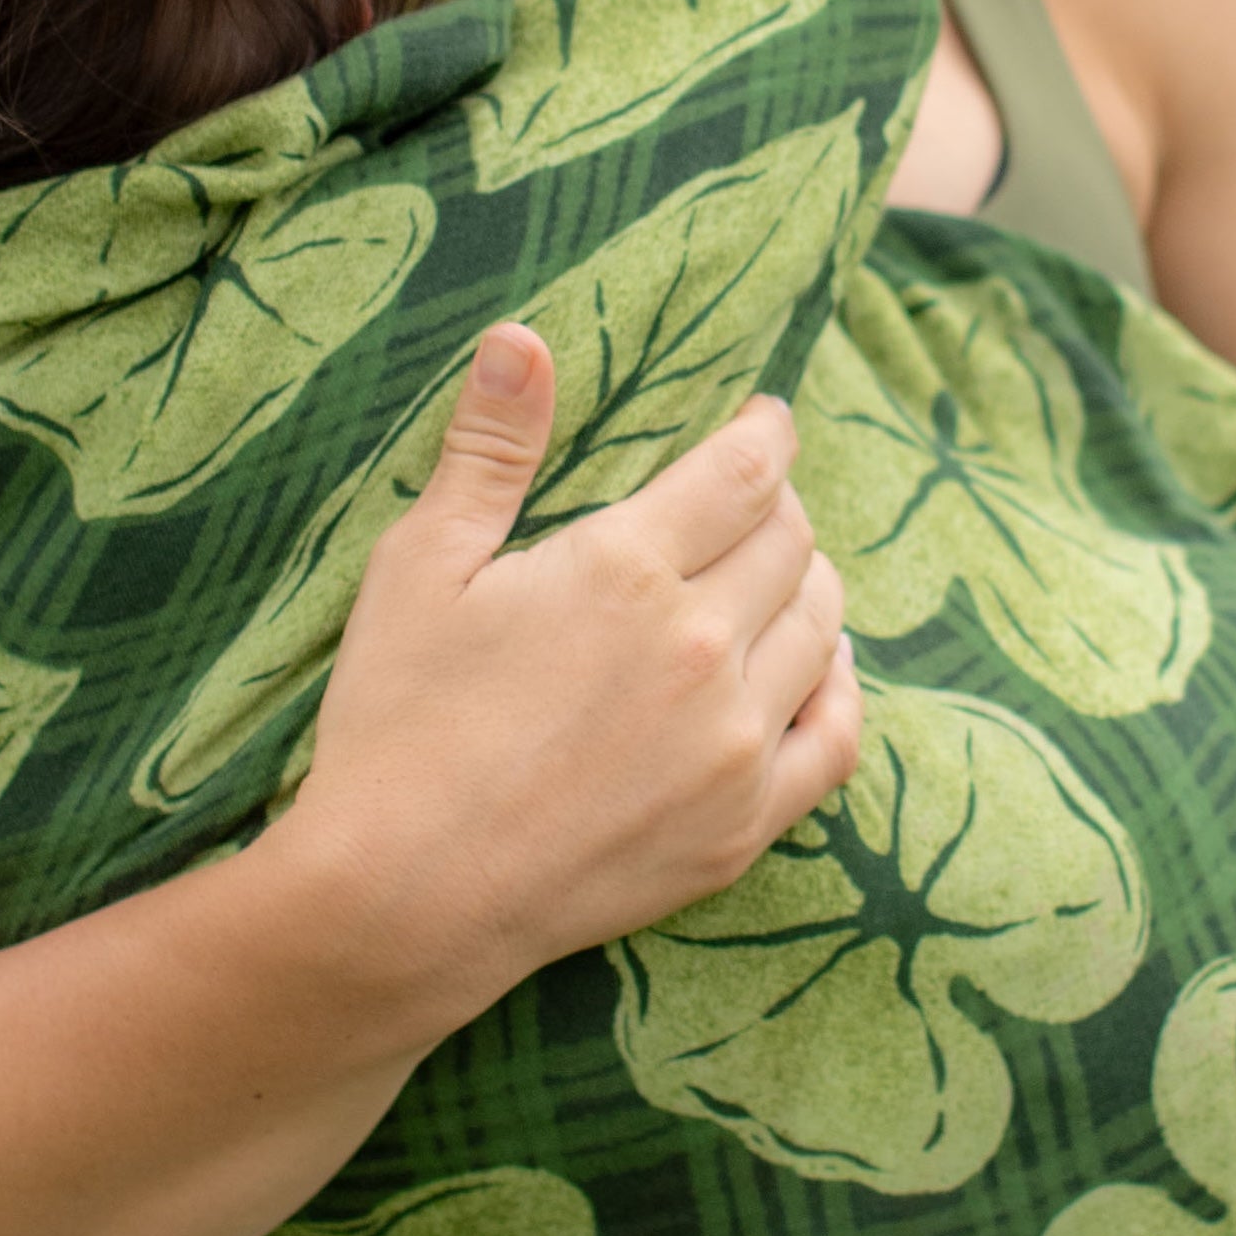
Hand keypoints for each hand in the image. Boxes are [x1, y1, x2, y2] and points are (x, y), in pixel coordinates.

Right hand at [288, 324, 861, 1010]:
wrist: (399, 899)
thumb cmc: (396, 721)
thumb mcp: (421, 567)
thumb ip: (489, 449)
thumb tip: (523, 336)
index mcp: (628, 570)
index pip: (746, 471)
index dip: (766, 434)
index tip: (766, 421)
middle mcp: (702, 649)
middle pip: (792, 543)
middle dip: (779, 504)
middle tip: (749, 499)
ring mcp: (733, 745)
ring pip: (824, 627)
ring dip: (809, 584)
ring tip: (775, 573)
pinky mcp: (741, 826)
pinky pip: (836, 737)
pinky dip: (839, 685)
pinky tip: (817, 667)